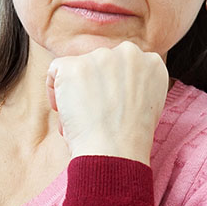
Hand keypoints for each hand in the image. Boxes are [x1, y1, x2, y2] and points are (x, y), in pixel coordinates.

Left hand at [45, 41, 168, 164]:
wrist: (116, 152)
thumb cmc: (129, 139)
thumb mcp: (147, 105)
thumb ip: (134, 86)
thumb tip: (112, 86)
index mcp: (152, 63)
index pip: (124, 66)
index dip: (113, 87)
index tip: (109, 106)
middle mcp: (129, 53)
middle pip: (101, 65)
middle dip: (94, 87)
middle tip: (93, 113)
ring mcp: (101, 57)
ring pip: (79, 68)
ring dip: (75, 91)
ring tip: (81, 118)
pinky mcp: (74, 66)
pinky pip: (55, 71)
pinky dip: (54, 92)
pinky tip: (65, 113)